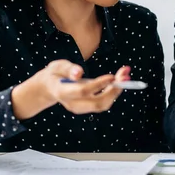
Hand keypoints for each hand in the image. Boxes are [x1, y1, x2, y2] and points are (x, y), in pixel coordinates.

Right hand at [12, 60, 129, 119]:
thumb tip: (79, 73)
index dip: (98, 84)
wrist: (49, 87)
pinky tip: (120, 78)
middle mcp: (72, 103)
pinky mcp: (87, 106)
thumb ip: (68, 69)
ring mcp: (80, 107)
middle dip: (113, 91)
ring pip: (102, 104)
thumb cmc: (55, 73)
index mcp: (63, 92)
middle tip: (125, 76)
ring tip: (125, 74)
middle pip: (97, 103)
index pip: (83, 91)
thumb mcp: (57, 66)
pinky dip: (114, 91)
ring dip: (117, 91)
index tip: (111, 76)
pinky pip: (103, 102)